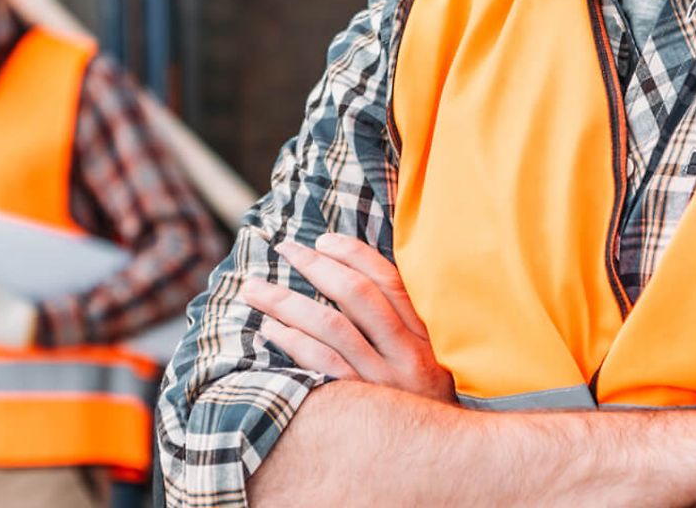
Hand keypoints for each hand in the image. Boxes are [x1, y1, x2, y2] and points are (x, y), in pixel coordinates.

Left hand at [242, 233, 455, 403]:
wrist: (439, 456)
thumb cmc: (425, 399)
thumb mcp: (430, 357)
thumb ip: (401, 322)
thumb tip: (353, 278)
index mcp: (427, 333)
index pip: (389, 280)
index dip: (353, 253)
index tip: (323, 240)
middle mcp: (409, 353)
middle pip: (357, 295)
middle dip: (315, 266)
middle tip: (284, 248)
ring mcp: (383, 380)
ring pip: (331, 326)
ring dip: (287, 302)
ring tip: (255, 288)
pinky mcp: (360, 405)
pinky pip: (321, 365)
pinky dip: (292, 342)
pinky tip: (269, 330)